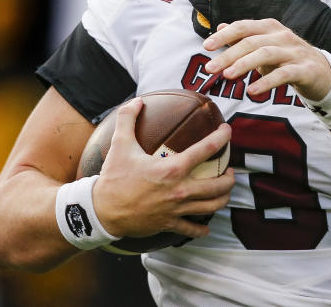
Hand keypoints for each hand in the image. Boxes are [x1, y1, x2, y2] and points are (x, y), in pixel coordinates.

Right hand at [92, 98, 235, 239]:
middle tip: (230, 170)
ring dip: (223, 198)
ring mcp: (176, 209)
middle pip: (218, 185)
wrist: (100, 211)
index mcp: (172, 168)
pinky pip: (191, 229)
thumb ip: (128, 119)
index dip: (222, 137)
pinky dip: (201, 229)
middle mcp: (180, 190)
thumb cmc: (113, 177)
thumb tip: (137, 101)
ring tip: (224, 191)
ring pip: (212, 206)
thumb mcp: (120, 145)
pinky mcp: (169, 224)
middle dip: (230, 177)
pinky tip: (206, 227)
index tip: (228, 131)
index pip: (207, 149)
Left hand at [204, 19, 330, 100]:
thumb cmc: (288, 59)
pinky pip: (283, 74)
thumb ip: (244, 37)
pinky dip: (266, 82)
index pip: (243, 27)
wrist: (323, 73)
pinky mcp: (305, 70)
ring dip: (244, 64)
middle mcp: (283, 36)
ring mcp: (295, 52)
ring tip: (227, 76)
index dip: (224, 36)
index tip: (206, 46)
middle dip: (229, 54)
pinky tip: (252, 91)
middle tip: (210, 68)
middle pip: (252, 42)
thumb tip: (220, 26)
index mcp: (271, 28)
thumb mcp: (265, 46)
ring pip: (266, 54)